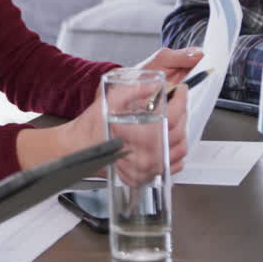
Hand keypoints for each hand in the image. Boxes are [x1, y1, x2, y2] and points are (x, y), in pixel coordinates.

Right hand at [17, 48, 202, 172]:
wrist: (80, 150)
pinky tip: (168, 138)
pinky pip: (173, 164)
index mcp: (141, 136)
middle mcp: (147, 156)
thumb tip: (156, 85)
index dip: (181, 100)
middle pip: (180, 132)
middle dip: (182, 112)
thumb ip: (133, 90)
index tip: (181, 91)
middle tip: (177, 101)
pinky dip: (176, 150)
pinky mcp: (147, 176)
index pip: (174, 116)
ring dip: (181, 131)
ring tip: (173, 118)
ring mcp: (148, 169)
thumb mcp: (110, 101)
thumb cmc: (92, 128)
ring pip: (180, 149)